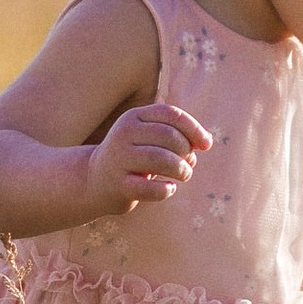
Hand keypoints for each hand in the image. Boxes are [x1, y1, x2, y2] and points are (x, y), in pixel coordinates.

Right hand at [87, 99, 213, 212]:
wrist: (95, 180)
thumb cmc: (134, 157)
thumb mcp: (149, 137)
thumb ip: (176, 134)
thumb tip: (206, 141)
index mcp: (133, 117)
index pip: (171, 114)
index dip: (194, 128)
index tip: (207, 145)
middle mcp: (123, 134)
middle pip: (169, 137)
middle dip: (187, 152)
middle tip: (189, 164)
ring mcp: (119, 159)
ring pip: (162, 160)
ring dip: (182, 170)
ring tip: (184, 175)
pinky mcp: (118, 185)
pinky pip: (151, 188)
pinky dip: (167, 189)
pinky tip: (169, 188)